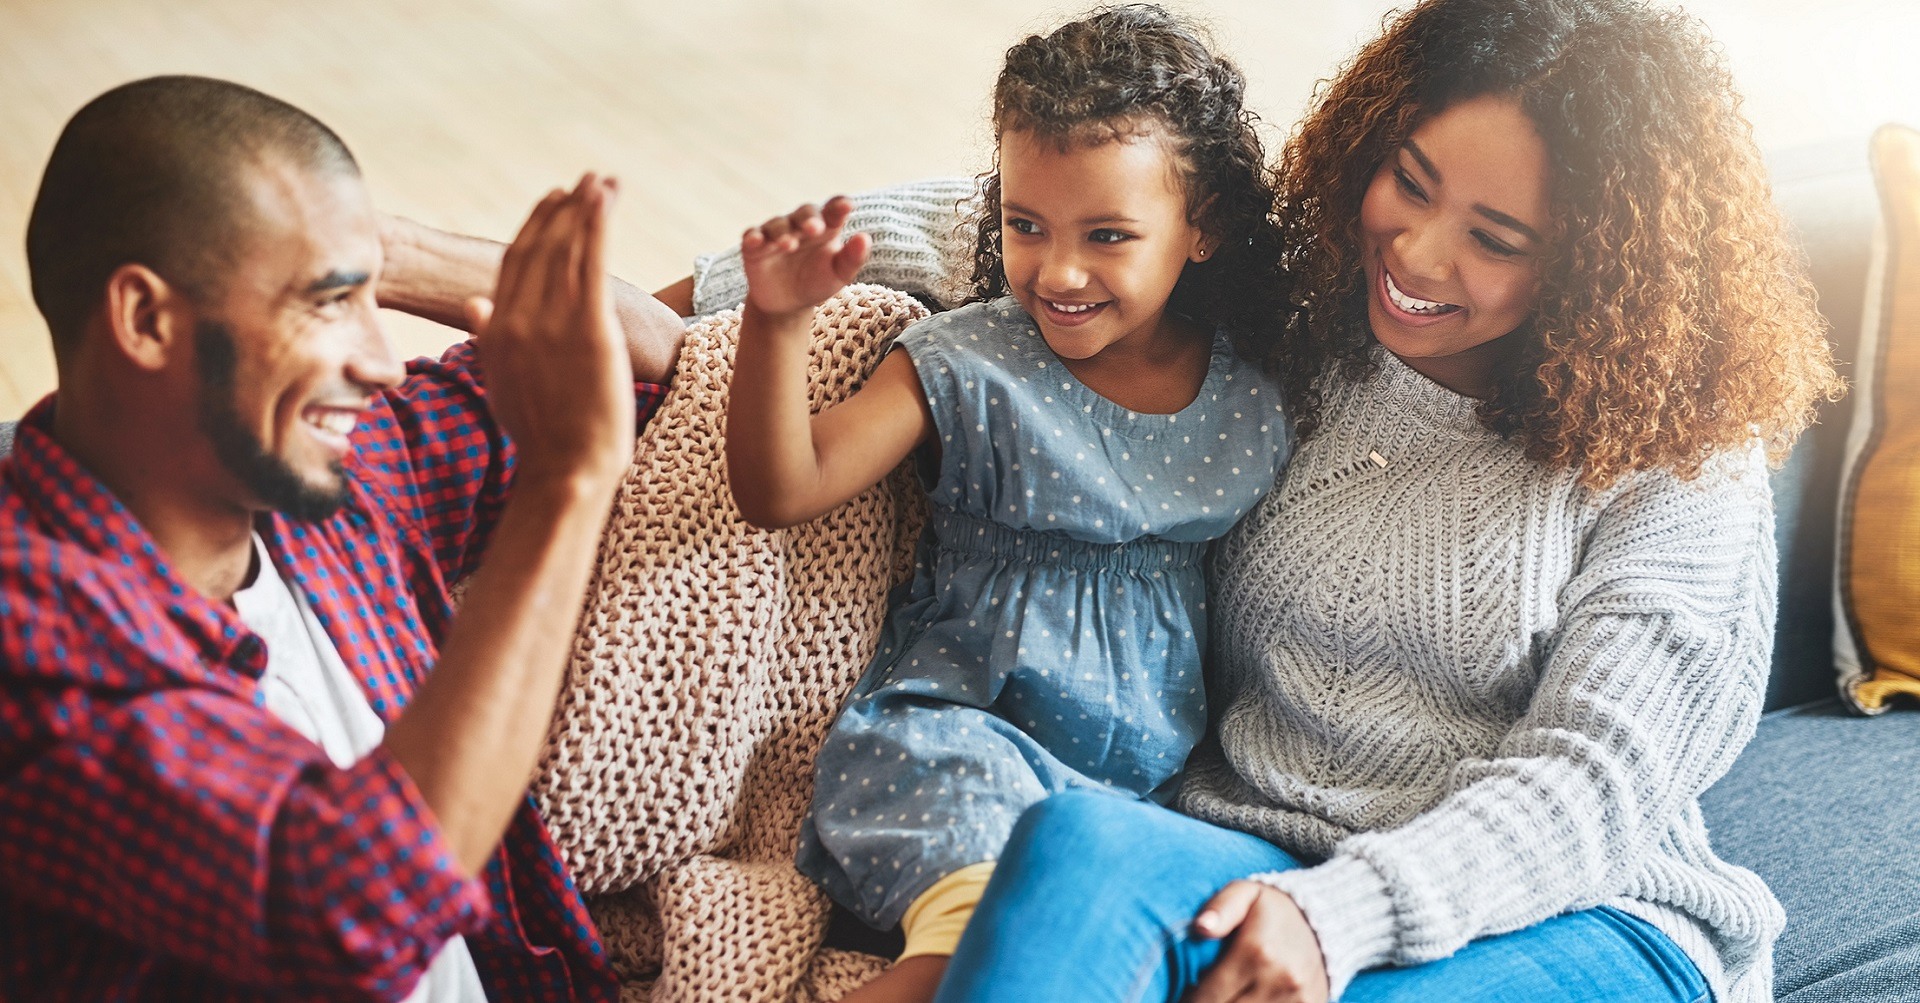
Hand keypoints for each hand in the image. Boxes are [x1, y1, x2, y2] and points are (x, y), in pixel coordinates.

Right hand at [470, 173, 634, 484]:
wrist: (565, 471)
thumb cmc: (543, 437)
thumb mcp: (503, 384)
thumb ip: (489, 339)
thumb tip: (476, 304)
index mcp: (496, 331)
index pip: (513, 265)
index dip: (535, 229)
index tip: (554, 203)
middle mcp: (516, 320)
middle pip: (538, 249)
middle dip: (562, 211)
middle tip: (584, 182)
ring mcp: (550, 324)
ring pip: (565, 250)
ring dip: (584, 209)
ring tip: (601, 182)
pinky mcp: (587, 330)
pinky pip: (590, 264)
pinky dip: (596, 225)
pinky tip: (606, 199)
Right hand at [740, 196, 870, 319]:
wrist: (787, 305)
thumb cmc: (818, 283)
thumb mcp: (839, 274)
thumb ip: (853, 258)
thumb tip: (864, 238)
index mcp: (826, 226)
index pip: (834, 209)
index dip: (839, 205)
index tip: (846, 206)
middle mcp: (800, 224)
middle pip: (805, 213)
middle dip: (809, 218)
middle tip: (816, 228)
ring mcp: (776, 233)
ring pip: (778, 224)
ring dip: (783, 231)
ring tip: (789, 244)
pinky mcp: (755, 247)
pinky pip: (752, 236)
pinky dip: (753, 237)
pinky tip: (756, 241)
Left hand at [1187, 881, 1330, 1002]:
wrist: (1327, 921)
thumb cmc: (1273, 910)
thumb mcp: (1245, 893)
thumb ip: (1220, 909)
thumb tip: (1199, 928)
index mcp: (1257, 951)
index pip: (1209, 997)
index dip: (1190, 999)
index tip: (1187, 991)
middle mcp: (1280, 980)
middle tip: (1204, 992)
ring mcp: (1298, 1000)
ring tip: (1225, 993)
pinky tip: (1247, 996)